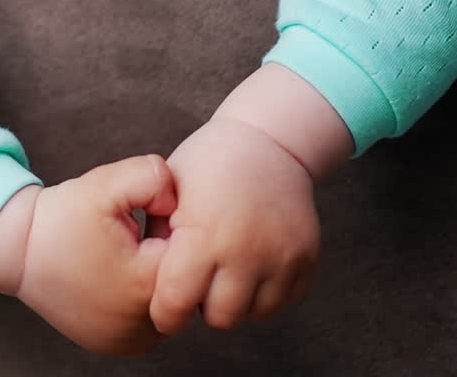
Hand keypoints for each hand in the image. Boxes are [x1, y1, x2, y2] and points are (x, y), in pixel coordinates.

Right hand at [0, 155, 176, 354]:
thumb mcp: (107, 182)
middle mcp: (142, 326)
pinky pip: (151, 316)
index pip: (191, 250)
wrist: (18, 251)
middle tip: (137, 229)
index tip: (149, 213)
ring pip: (168, 299)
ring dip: (156, 273)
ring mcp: (129, 341)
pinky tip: (122, 270)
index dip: (172, 223)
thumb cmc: (63, 216)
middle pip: (182, 278)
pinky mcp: (117, 346)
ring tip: (128, 249)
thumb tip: (176, 197)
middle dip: (166, 249)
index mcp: (145, 286)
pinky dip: (143, 293)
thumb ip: (152, 176)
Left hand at [149, 115, 320, 334]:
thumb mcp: (169, 192)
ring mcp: (281, 256)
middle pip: (219, 318)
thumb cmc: (208, 164)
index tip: (165, 303)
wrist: (268, 139)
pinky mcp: (306, 258)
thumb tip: (150, 284)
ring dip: (238, 298)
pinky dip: (268, 289)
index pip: (175, 304)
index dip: (165, 312)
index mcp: (204, 234)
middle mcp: (246, 251)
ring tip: (228, 262)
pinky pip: (283, 300)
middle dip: (205, 302)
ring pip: (253, 313)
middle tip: (202, 273)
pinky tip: (255, 259)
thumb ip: (157, 240)